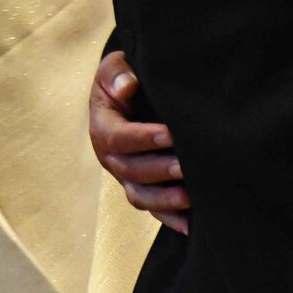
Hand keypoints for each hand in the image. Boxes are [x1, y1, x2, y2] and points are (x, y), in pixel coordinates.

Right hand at [87, 50, 188, 232]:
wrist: (127, 96)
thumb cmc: (123, 79)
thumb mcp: (114, 67)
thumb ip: (116, 72)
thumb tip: (127, 87)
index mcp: (102, 128)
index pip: (119, 137)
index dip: (143, 138)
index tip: (170, 134)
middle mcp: (110, 158)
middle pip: (130, 171)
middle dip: (159, 170)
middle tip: (186, 166)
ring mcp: (125, 177)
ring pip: (139, 196)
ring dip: (164, 199)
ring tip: (190, 197)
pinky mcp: (140, 189)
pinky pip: (152, 210)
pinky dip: (169, 219)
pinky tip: (190, 226)